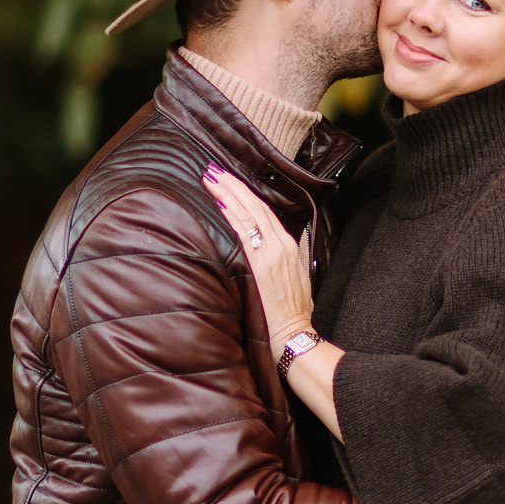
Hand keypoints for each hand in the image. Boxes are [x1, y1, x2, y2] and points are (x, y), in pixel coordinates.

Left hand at [202, 165, 312, 349]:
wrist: (293, 333)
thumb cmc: (291, 311)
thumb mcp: (292, 277)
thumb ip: (277, 259)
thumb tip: (260, 249)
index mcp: (289, 246)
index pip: (264, 211)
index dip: (245, 193)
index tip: (228, 180)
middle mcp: (281, 245)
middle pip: (255, 206)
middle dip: (233, 186)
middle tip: (212, 170)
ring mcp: (272, 254)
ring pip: (249, 215)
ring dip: (228, 195)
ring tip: (210, 179)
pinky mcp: (261, 266)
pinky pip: (245, 235)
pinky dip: (232, 217)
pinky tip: (220, 205)